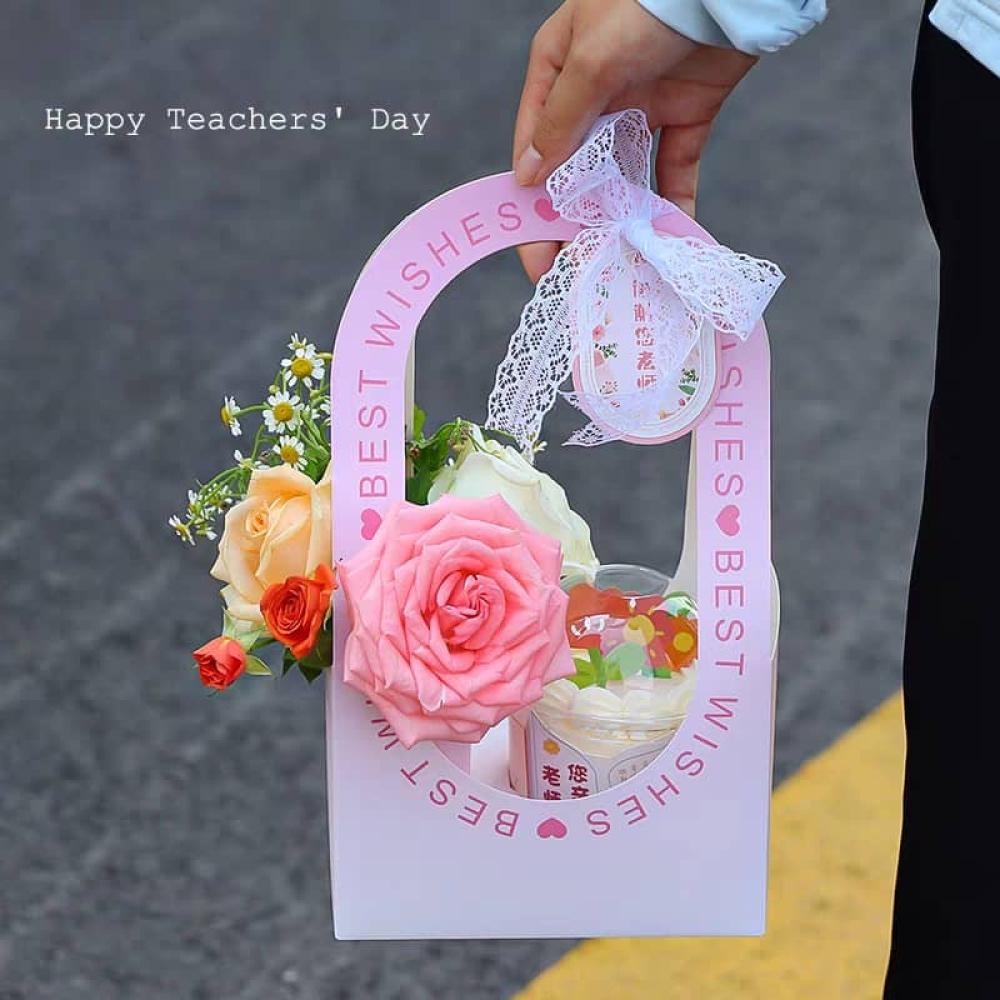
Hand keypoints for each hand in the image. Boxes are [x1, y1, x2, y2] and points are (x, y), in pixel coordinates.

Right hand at [513, 0, 755, 280]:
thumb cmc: (646, 2)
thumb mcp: (591, 62)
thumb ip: (561, 121)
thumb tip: (530, 177)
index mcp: (558, 71)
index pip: (535, 147)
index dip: (532, 202)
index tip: (535, 253)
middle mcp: (595, 92)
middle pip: (576, 169)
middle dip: (572, 222)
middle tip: (571, 272)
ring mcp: (642, 105)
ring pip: (623, 176)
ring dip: (620, 219)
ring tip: (616, 265)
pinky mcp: (686, 113)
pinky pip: (675, 168)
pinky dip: (673, 202)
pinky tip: (666, 237)